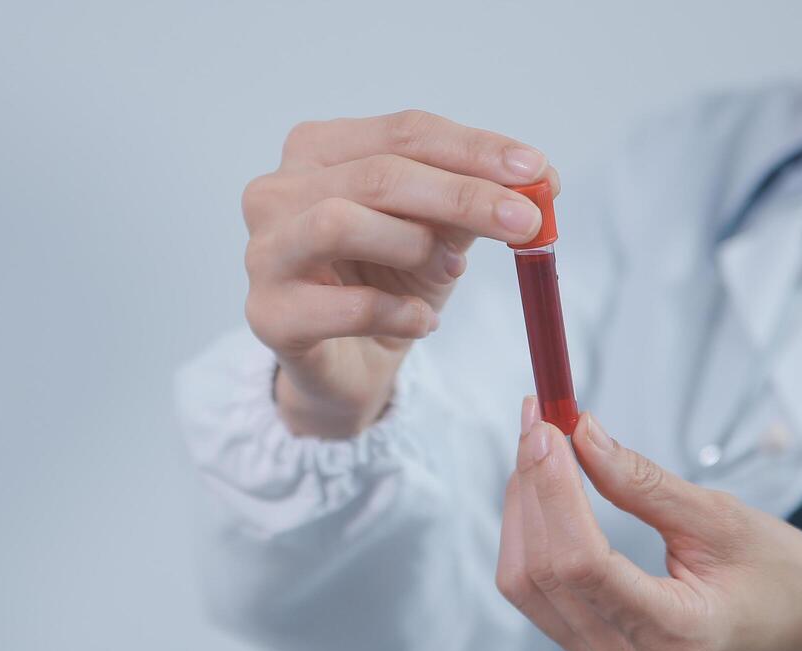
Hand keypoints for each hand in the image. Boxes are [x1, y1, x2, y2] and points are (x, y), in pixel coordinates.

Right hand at [241, 109, 558, 437]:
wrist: (347, 367)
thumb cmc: (385, 284)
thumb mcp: (436, 232)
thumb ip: (473, 201)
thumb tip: (537, 180)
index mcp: (318, 151)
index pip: (403, 132)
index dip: (475, 149)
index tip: (537, 171)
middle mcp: (275, 192)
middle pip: (377, 175)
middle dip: (462, 195)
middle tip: (525, 222)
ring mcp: (263, 254)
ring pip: (339, 223)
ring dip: (414, 245)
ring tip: (450, 271)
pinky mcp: (268, 315)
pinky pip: (345, 305)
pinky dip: (398, 312)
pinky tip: (422, 322)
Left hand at [495, 398, 801, 650]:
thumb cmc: (785, 578)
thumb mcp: (721, 518)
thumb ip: (642, 481)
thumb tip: (581, 435)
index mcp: (677, 638)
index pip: (581, 563)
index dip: (552, 490)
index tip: (546, 428)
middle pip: (543, 573)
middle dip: (531, 488)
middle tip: (538, 422)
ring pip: (528, 587)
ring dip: (524, 511)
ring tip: (542, 450)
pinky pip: (540, 598)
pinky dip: (534, 539)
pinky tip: (544, 495)